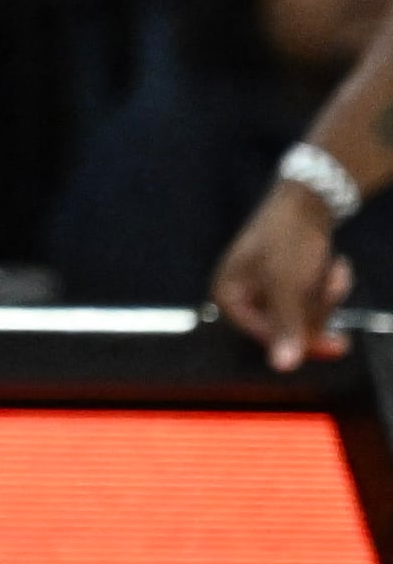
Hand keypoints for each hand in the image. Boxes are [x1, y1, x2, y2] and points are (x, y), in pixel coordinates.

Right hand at [219, 176, 354, 369]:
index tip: (336, 342)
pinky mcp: (285, 279)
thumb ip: (286, 326)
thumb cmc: (288, 238)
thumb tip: (284, 367)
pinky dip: (326, 285)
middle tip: (331, 285)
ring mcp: (264, 287)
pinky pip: (308, 298)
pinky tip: (333, 265)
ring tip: (333, 269)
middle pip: (285, 325)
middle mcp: (242, 294)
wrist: (310, 197)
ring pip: (301, 313)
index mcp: (227, 295)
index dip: (299, 339)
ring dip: (325, 294)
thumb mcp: (289, 284)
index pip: (262, 334)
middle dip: (317, 307)